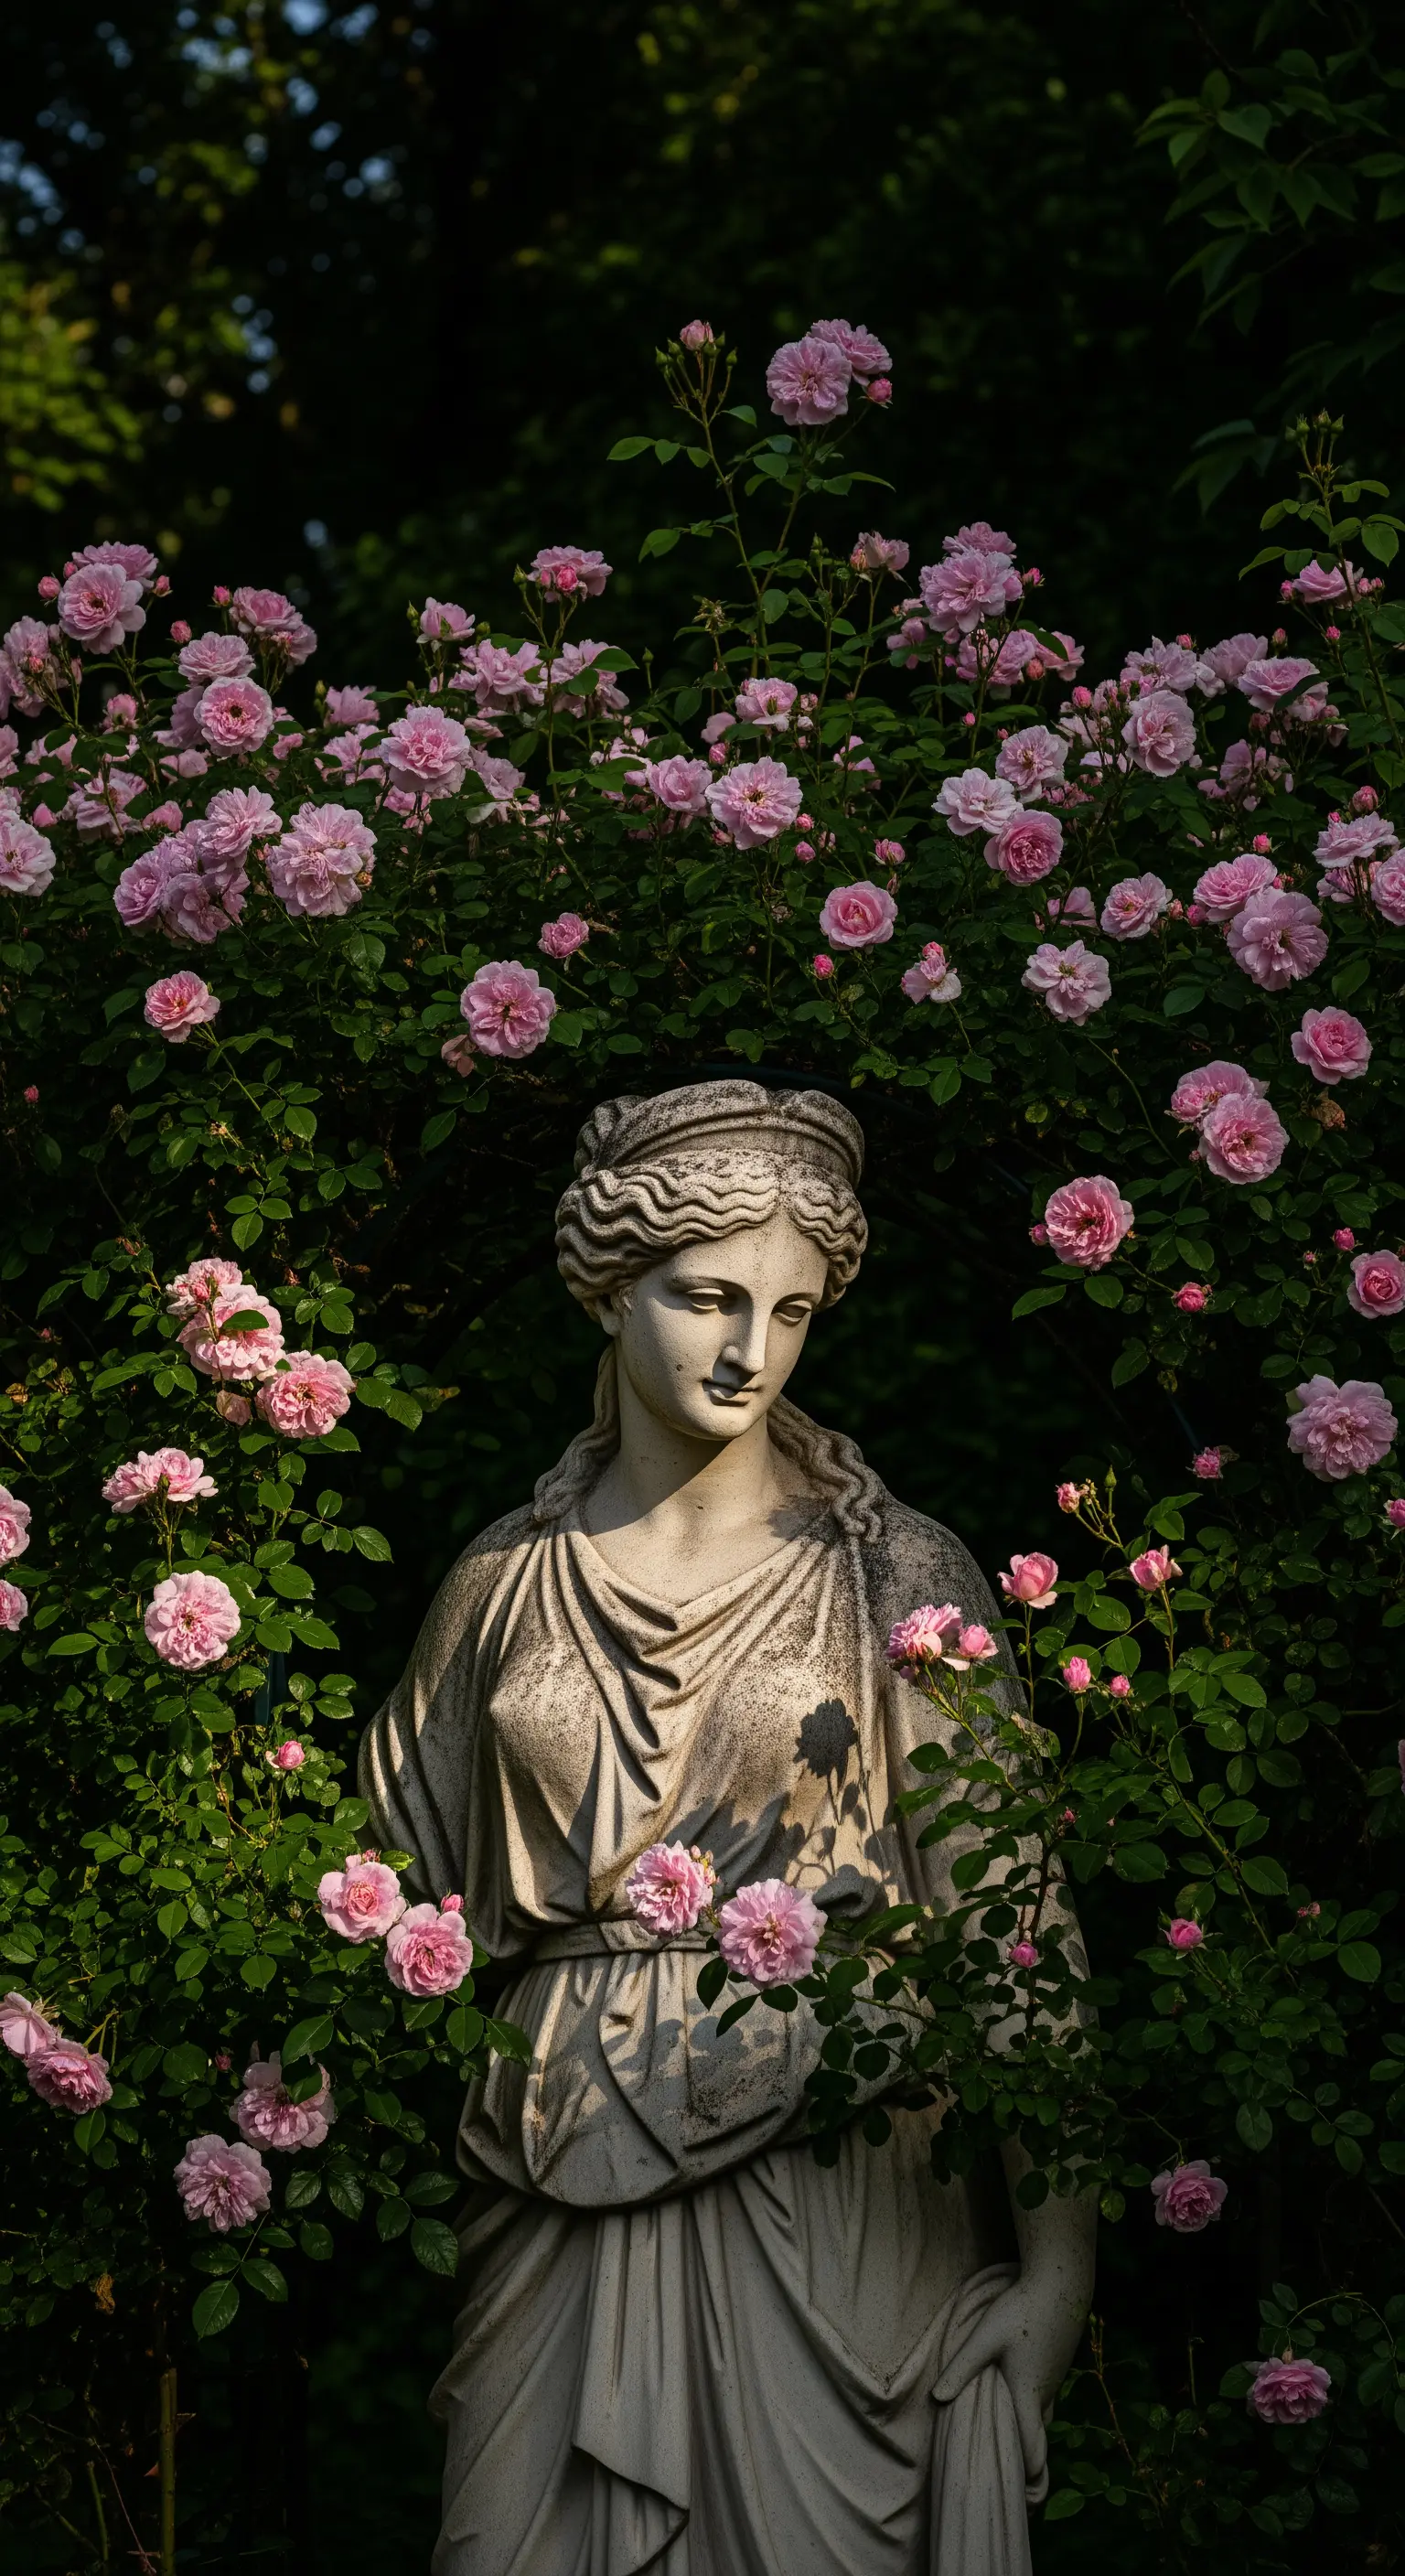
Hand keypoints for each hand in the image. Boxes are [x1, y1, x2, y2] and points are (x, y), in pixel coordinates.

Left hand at [931, 2276, 1083, 2493]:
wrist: (1062, 2283)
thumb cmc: (1022, 2309)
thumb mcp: (986, 2337)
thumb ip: (962, 2368)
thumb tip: (937, 2399)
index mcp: (1027, 2394)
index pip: (1033, 2448)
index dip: (1031, 2476)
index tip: (1025, 2500)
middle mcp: (1044, 2394)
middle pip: (1038, 2438)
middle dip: (1028, 2460)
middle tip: (1014, 2482)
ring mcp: (1053, 2380)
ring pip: (1042, 2417)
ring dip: (1029, 2433)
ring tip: (1011, 2445)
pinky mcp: (1055, 2366)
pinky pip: (1044, 2400)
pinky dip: (1033, 2412)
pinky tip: (1019, 2402)